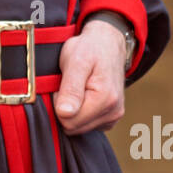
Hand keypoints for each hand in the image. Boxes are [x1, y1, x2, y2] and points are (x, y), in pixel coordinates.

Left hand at [54, 19, 125, 134]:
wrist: (108, 44)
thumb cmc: (90, 49)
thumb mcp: (76, 61)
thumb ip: (71, 88)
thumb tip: (64, 113)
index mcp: (105, 99)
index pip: (68, 121)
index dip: (59, 103)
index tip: (63, 85)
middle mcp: (113, 111)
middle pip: (73, 127)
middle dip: (65, 108)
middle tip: (69, 85)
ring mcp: (113, 116)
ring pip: (78, 128)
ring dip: (73, 110)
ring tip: (77, 88)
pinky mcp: (110, 118)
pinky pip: (86, 126)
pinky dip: (80, 112)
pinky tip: (84, 95)